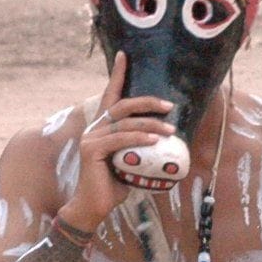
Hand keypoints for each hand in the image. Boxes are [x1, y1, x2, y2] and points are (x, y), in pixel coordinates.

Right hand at [57, 56, 179, 233]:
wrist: (94, 207)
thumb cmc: (115, 184)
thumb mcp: (132, 160)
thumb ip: (140, 146)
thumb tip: (166, 140)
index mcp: (103, 126)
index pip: (111, 95)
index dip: (117, 74)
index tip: (124, 54)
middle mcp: (94, 127)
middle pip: (122, 105)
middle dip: (147, 102)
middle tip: (169, 106)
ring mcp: (91, 137)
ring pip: (124, 123)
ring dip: (150, 124)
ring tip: (170, 130)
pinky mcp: (91, 150)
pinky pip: (120, 139)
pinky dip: (139, 138)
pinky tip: (154, 140)